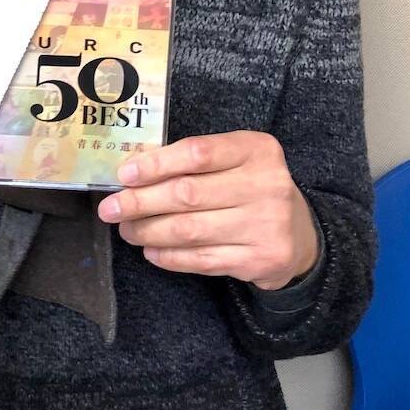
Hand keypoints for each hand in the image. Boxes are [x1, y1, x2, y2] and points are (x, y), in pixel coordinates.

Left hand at [96, 131, 319, 288]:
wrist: (299, 236)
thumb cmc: (252, 189)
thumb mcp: (235, 161)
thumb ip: (193, 162)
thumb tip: (133, 173)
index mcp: (257, 149)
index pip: (197, 153)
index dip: (156, 164)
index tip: (124, 175)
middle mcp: (266, 184)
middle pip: (187, 194)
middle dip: (140, 202)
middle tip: (111, 209)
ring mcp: (266, 225)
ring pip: (190, 230)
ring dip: (149, 231)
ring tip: (127, 230)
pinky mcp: (260, 260)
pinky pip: (202, 260)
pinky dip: (170, 257)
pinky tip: (151, 251)